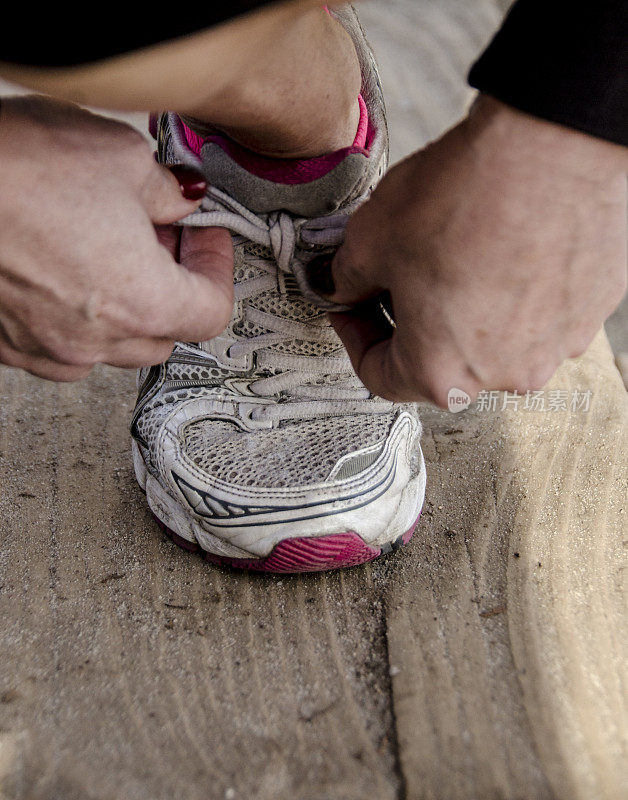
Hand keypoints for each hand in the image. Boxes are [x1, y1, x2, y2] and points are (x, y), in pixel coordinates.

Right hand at [0, 95, 232, 380]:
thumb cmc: (11, 167)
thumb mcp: (120, 156)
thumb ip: (167, 191)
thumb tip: (179, 200)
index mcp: (140, 302)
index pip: (212, 309)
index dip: (218, 267)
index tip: (207, 237)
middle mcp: (94, 340)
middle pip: (167, 333)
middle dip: (177, 285)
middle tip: (166, 237)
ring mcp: (45, 347)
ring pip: (114, 346)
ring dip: (128, 307)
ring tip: (113, 251)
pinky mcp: (7, 344)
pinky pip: (62, 346)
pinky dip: (79, 317)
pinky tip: (66, 271)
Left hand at [326, 96, 626, 405]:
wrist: (554, 142)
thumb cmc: (470, 194)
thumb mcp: (371, 238)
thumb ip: (348, 279)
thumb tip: (346, 287)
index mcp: (441, 371)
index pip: (381, 375)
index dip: (355, 339)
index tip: (351, 311)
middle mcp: (503, 373)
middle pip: (439, 360)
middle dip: (410, 322)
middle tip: (396, 281)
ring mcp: (554, 346)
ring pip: (491, 338)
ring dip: (463, 308)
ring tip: (452, 256)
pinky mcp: (589, 311)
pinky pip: (538, 313)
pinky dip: (513, 291)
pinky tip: (499, 249)